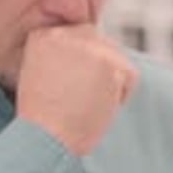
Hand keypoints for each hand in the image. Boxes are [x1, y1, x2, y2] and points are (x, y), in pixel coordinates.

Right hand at [17, 24, 137, 155]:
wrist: (44, 140)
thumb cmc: (44, 121)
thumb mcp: (42, 76)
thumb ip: (64, 57)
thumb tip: (93, 56)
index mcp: (43, 36)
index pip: (80, 40)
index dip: (80, 69)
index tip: (64, 91)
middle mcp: (63, 33)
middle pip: (102, 46)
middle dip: (98, 74)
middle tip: (76, 100)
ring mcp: (87, 45)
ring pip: (117, 60)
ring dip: (109, 85)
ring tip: (82, 104)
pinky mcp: (108, 61)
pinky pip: (130, 75)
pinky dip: (121, 96)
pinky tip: (96, 107)